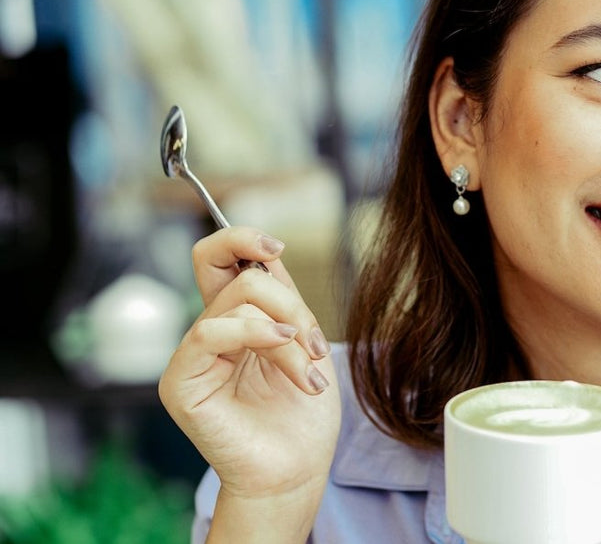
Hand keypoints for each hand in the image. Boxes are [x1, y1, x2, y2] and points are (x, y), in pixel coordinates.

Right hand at [158, 227, 340, 504]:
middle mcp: (210, 333)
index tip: (276, 247)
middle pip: (234, 273)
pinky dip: (256, 333)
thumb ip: (283, 299)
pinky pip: (209, 331)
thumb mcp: (302, 341)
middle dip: (287, 298)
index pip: (218, 259)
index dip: (242, 238)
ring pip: (237, 301)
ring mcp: (193, 357)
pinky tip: (286, 351)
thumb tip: (264, 253)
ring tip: (309, 375)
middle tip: (310, 342)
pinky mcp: (181, 383)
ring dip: (288, 332)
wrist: (297, 468)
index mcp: (236, 319)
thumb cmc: (302, 414)